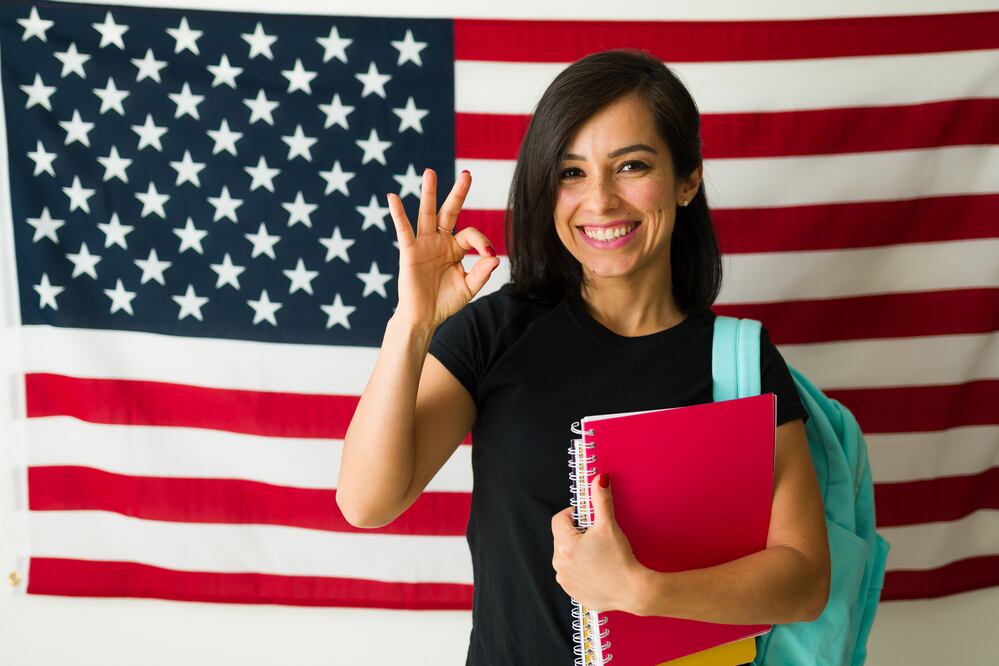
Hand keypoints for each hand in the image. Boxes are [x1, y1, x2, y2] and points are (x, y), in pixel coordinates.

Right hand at [387, 168, 499, 329]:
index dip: (482, 242)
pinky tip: (393, 198)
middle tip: (466, 173)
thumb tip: (495, 257)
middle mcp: (439, 241)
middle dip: (458, 193)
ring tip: (430, 172)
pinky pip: (403, 230)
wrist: (424, 318)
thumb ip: (482, 272)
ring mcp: (423, 244)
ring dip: (429, 193)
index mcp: (455, 248)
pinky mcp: (409, 252)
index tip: (487, 255)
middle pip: (449, 211)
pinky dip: (398, 214)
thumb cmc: (445, 302)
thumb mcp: (469, 287)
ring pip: (426, 214)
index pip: (471, 234)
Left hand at [551, 472, 644, 612]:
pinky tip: (599, 570)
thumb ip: (601, 500)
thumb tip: (599, 479)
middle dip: (577, 534)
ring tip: (600, 554)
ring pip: (567, 557)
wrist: (633, 591)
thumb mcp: (609, 525)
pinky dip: (583, 570)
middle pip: (562, 538)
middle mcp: (559, 564)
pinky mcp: (574, 593)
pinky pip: (573, 575)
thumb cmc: (620, 559)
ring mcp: (566, 581)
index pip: (560, 519)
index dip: (574, 515)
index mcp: (564, 546)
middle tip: (598, 537)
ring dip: (578, 552)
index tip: (588, 518)